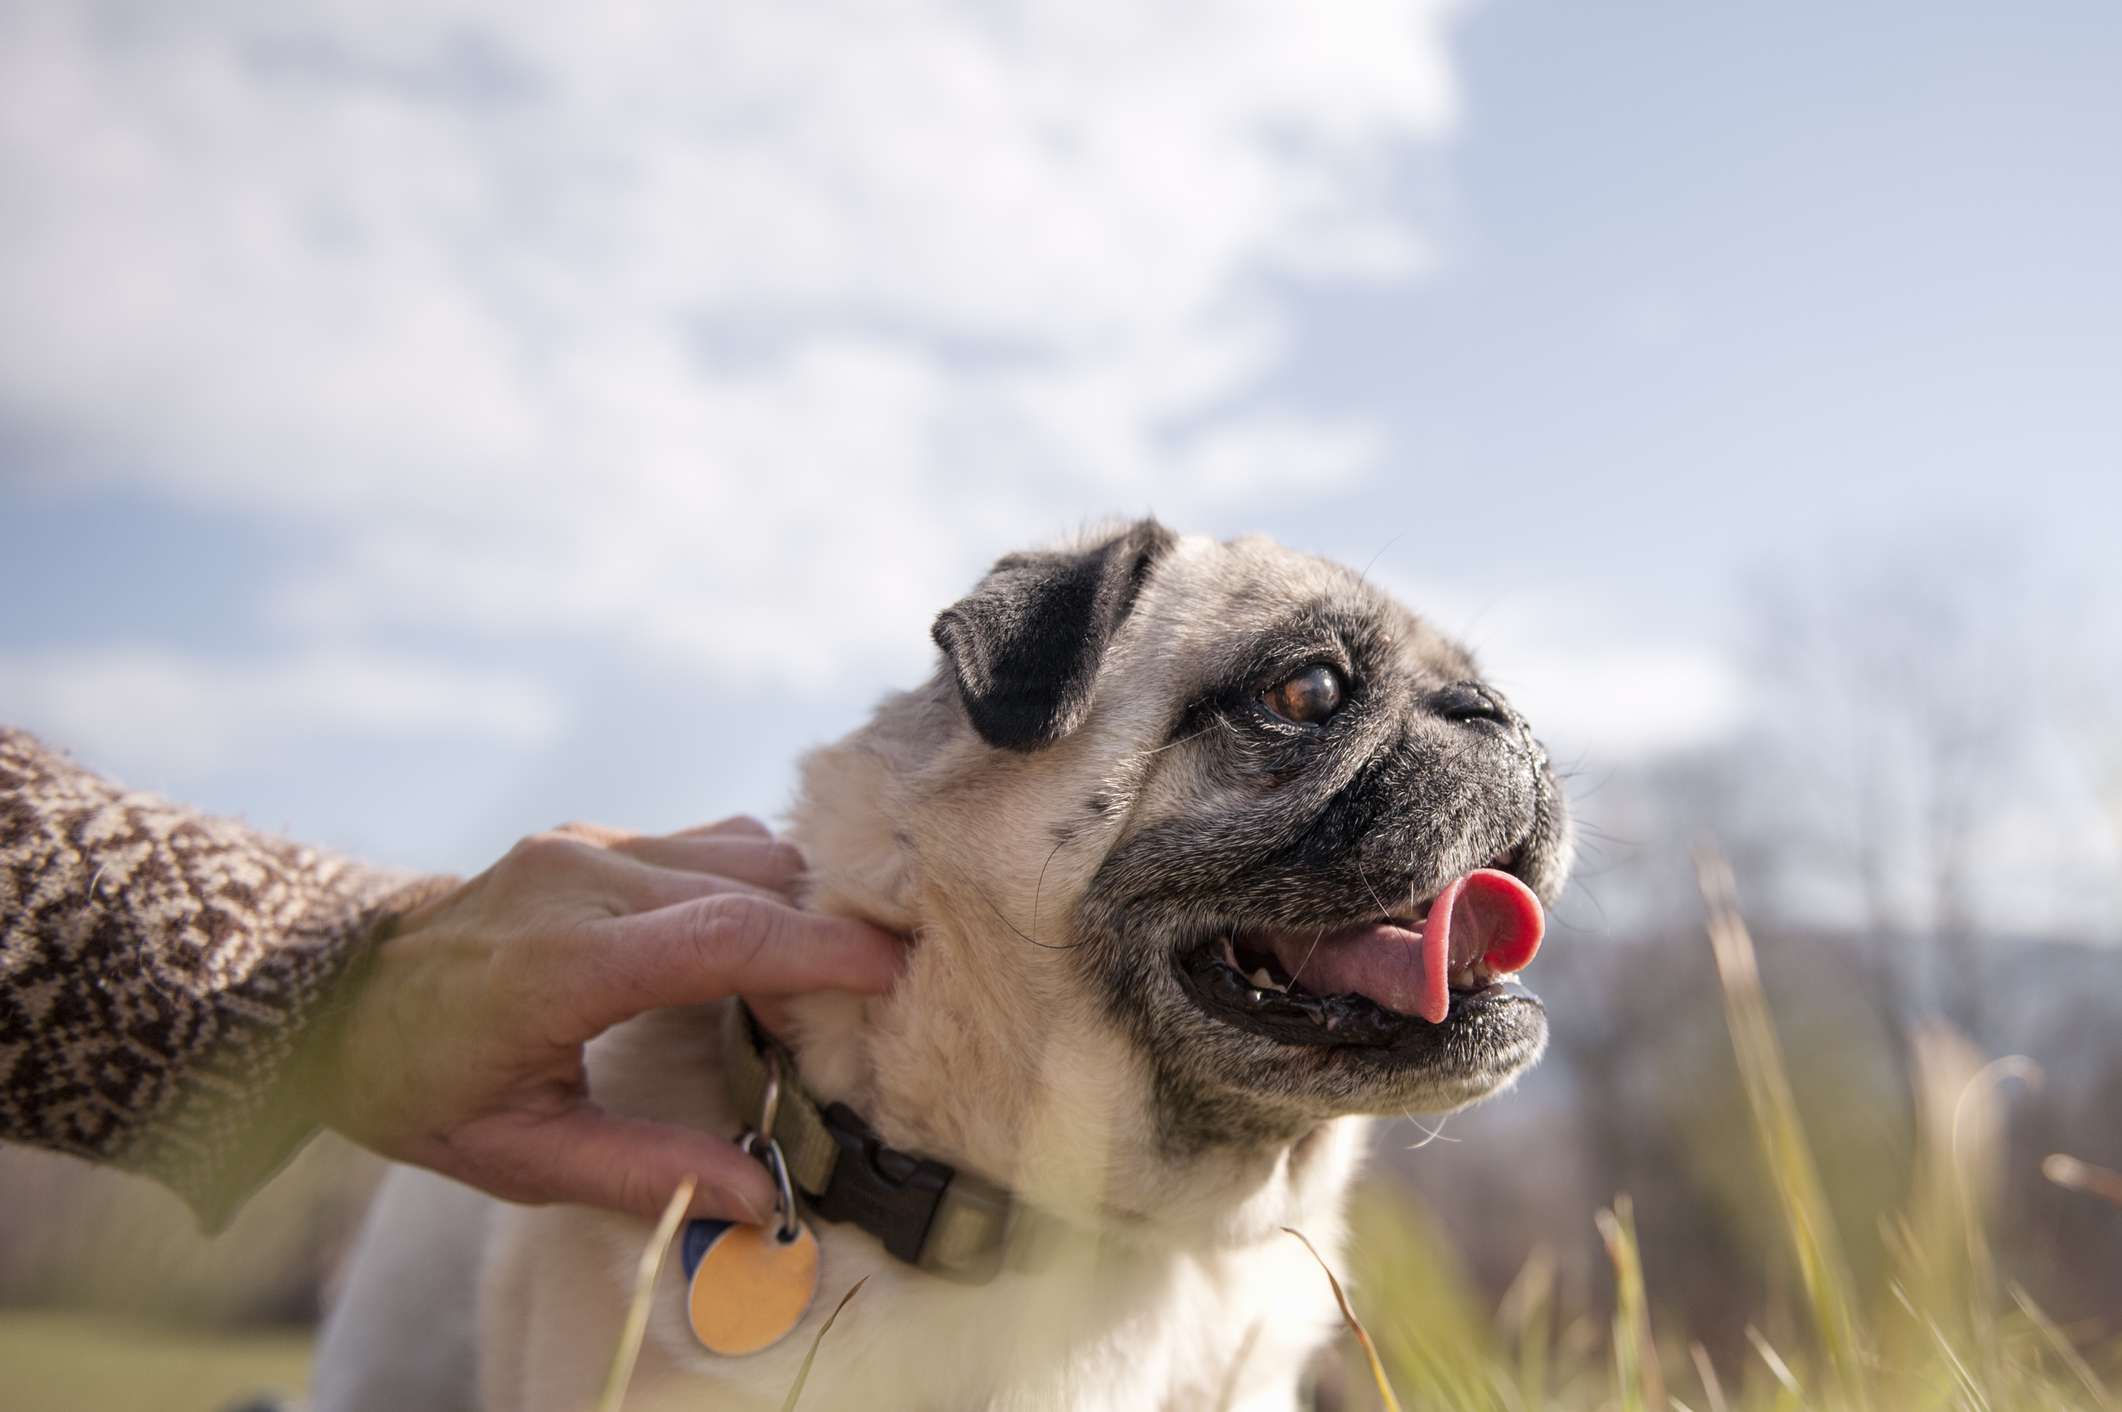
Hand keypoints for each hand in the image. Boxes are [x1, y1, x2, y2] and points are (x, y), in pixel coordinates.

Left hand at [312, 817, 902, 1224]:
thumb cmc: (419, 1085)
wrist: (332, 992)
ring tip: (820, 976)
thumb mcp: (519, 1155)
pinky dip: (756, 884)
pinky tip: (762, 937)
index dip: (823, 950)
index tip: (895, 975)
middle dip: (828, 933)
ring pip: (744, 848)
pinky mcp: (594, 835)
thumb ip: (644, 1172)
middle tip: (873, 998)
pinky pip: (710, 841)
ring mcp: (589, 844)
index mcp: (561, 963)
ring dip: (797, 905)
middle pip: (755, 882)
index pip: (723, 935)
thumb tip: (761, 1195)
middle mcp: (583, 879)